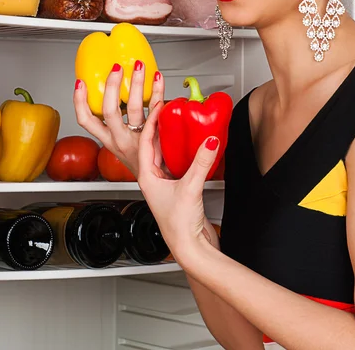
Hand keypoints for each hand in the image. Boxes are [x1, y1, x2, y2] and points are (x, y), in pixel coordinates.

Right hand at [73, 62, 163, 176]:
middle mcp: (121, 139)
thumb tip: (119, 93)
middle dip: (112, 86)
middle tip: (116, 68)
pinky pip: (157, 109)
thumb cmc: (144, 162)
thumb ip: (119, 125)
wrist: (163, 184)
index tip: (80, 83)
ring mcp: (139, 138)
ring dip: (137, 83)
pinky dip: (158, 92)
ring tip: (139, 66)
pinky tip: (159, 79)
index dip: (80, 101)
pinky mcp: (156, 136)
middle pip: (110, 111)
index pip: (86, 121)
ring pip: (136, 107)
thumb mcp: (122, 146)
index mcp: (108, 141)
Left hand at [138, 101, 219, 265]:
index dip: (152, 122)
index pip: (144, 141)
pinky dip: (182, 151)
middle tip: (169, 110)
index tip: (160, 106)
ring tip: (179, 123)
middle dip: (160, 127)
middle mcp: (153, 179)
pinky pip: (177, 163)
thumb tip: (209, 141)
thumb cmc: (179, 226)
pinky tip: (192, 146)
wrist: (190, 248)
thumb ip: (200, 162)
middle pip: (152, 145)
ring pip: (164, 154)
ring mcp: (165, 184)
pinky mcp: (178, 188)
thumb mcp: (190, 188)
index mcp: (146, 177)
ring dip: (170, 138)